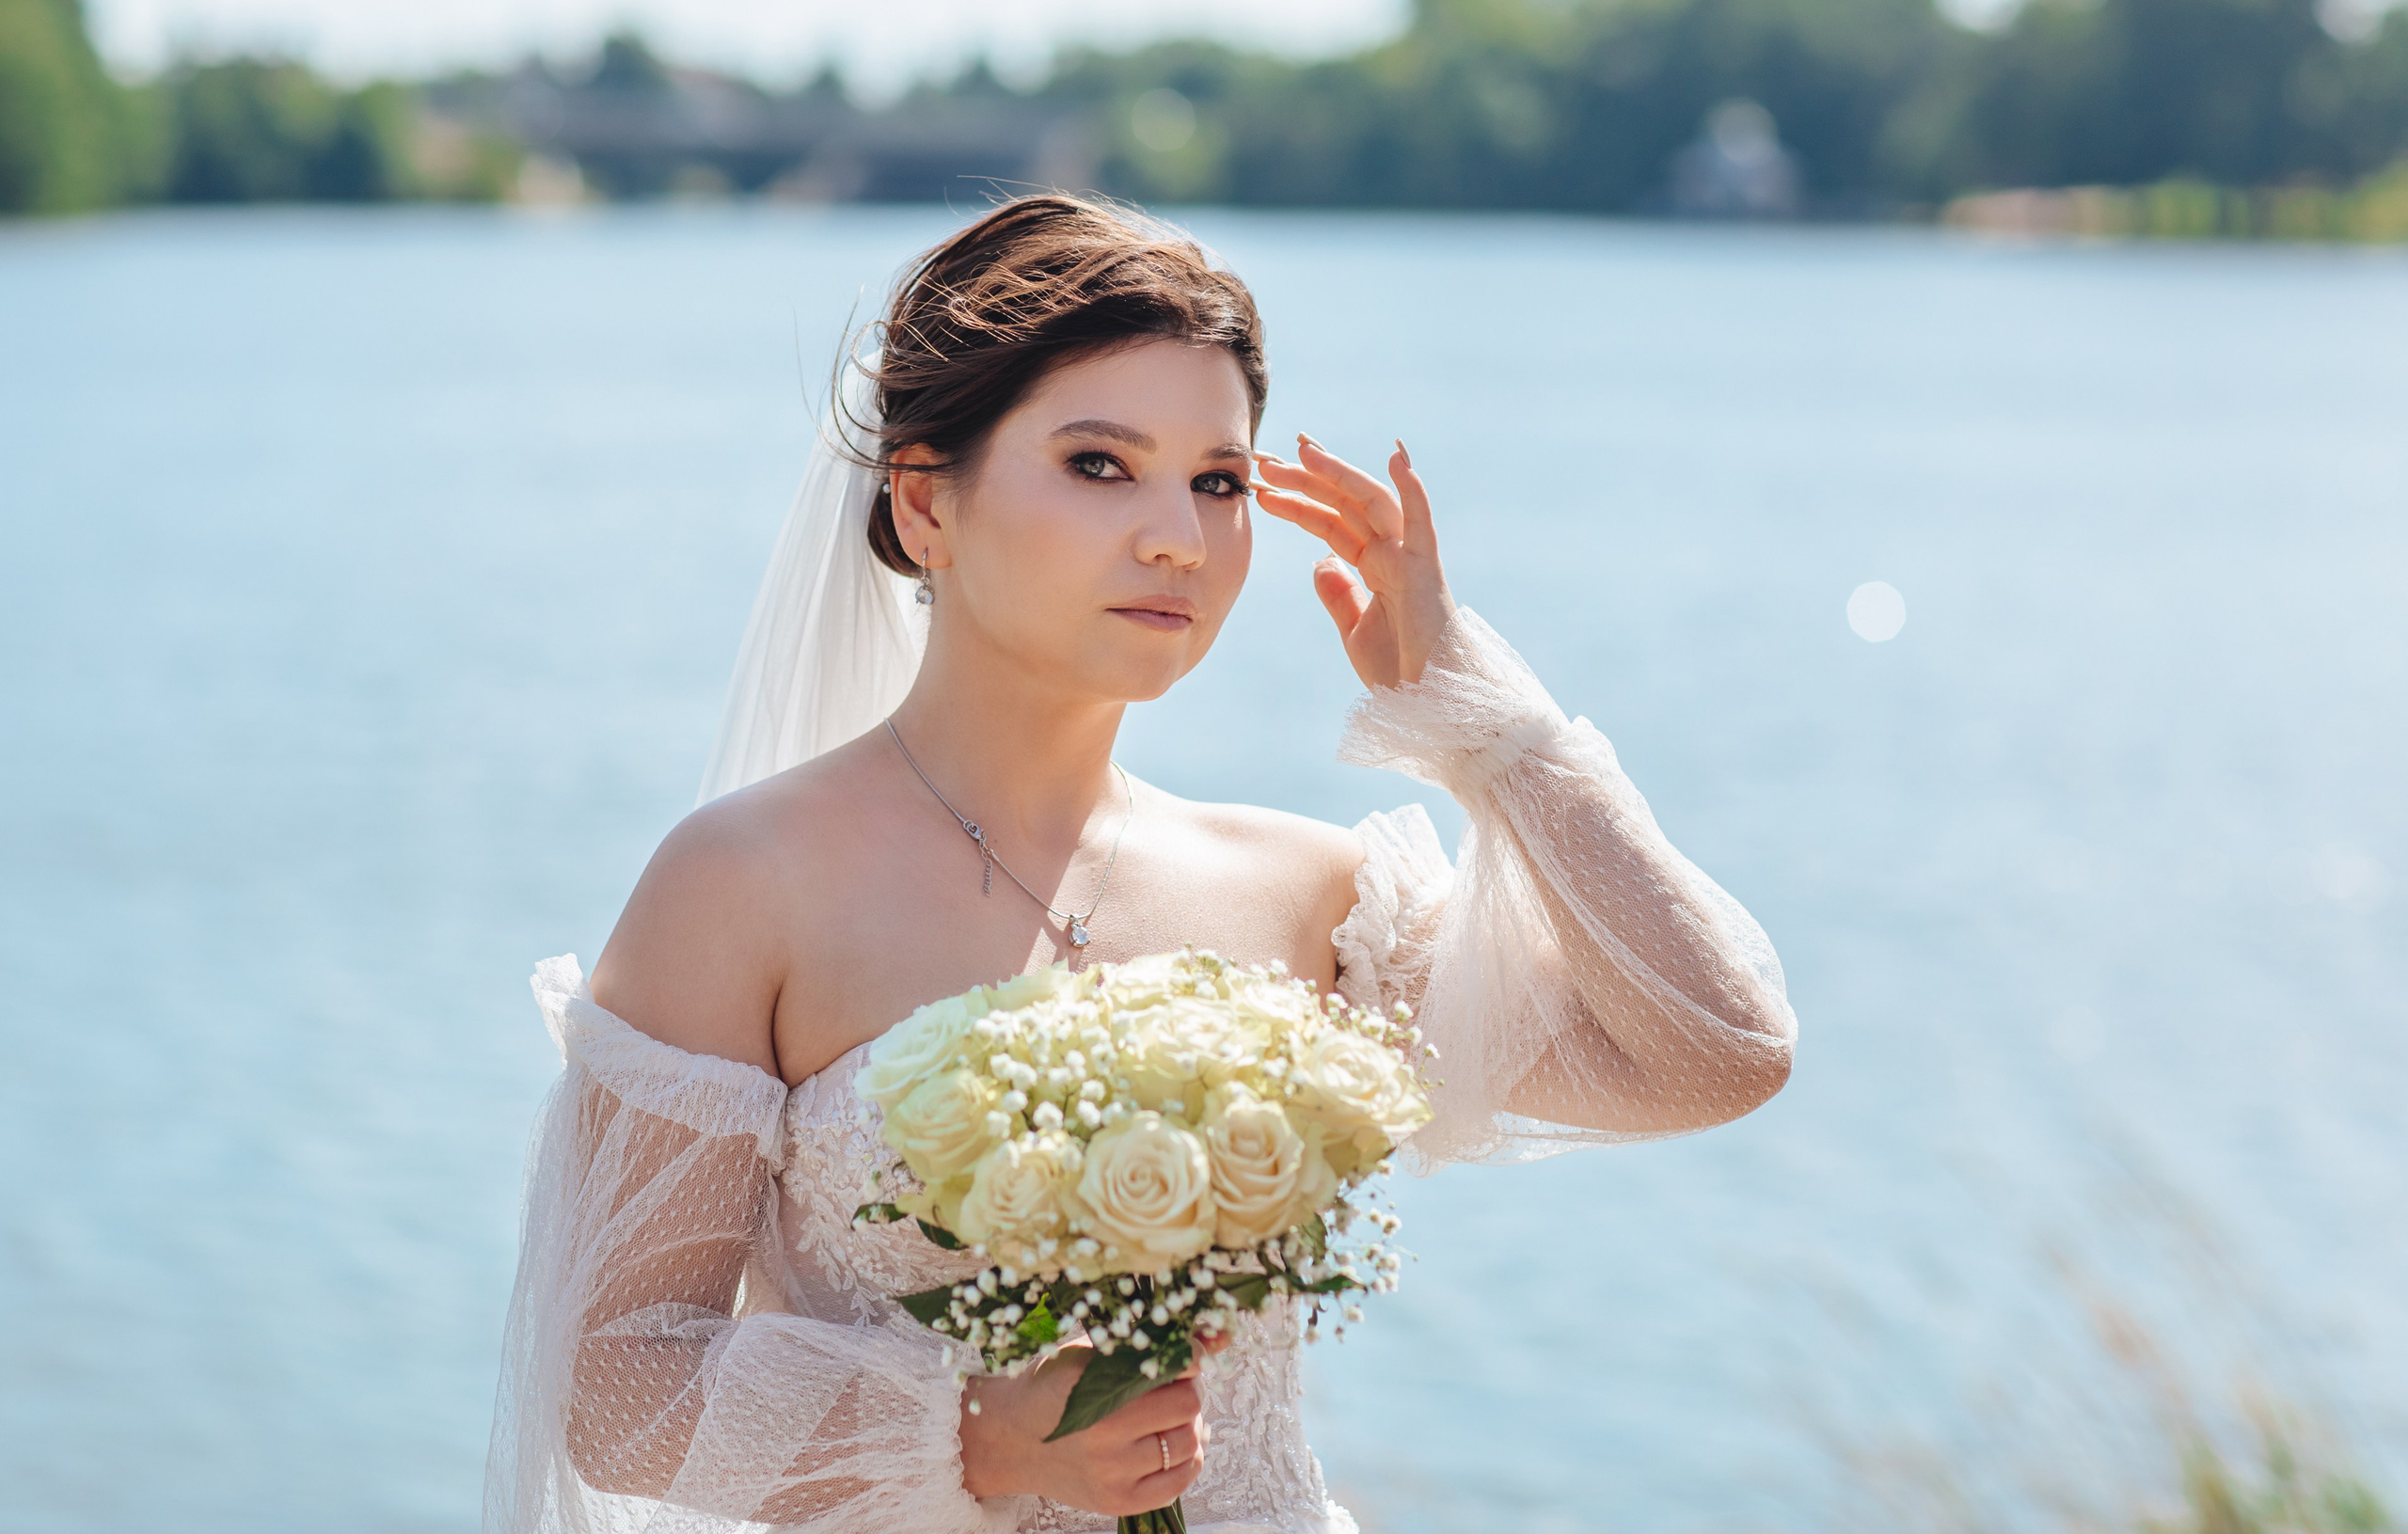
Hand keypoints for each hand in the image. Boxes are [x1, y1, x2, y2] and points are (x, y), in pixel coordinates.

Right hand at [958, 1341, 1210, 1514]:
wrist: (1011, 1441)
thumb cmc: (1051, 1387)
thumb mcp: (1086, 1352)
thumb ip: (1143, 1343)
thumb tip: (1216, 1337)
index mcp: (1091, 1386)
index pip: (1173, 1369)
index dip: (1190, 1358)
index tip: (1188, 1355)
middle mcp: (1101, 1433)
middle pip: (1187, 1407)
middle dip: (1187, 1391)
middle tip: (1171, 1387)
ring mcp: (1110, 1473)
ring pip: (1188, 1443)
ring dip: (1188, 1426)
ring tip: (1167, 1417)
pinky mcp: (1117, 1502)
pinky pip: (1180, 1482)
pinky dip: (1186, 1460)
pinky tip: (1168, 1445)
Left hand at [1254, 433, 1455, 687]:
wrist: (1427, 704)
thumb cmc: (1398, 672)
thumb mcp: (1354, 629)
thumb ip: (1339, 594)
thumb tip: (1320, 562)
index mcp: (1375, 567)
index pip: (1331, 523)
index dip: (1298, 501)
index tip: (1262, 485)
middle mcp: (1392, 554)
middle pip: (1345, 504)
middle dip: (1307, 479)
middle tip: (1266, 460)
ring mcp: (1409, 558)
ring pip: (1372, 502)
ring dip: (1339, 474)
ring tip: (1302, 451)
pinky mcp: (1425, 570)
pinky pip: (1420, 523)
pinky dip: (1412, 489)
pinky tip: (1396, 458)